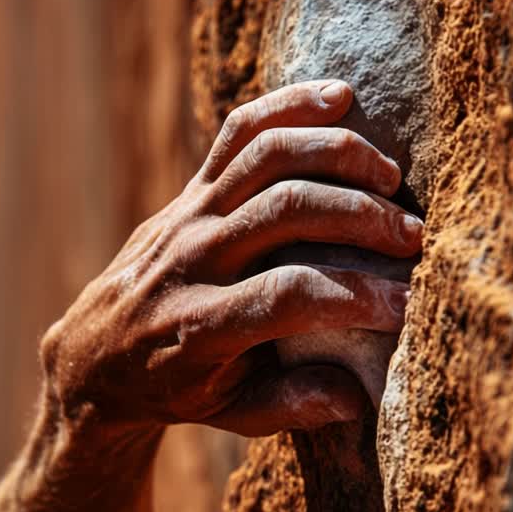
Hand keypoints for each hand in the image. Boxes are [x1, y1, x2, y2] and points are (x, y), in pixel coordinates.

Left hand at [41, 80, 422, 438]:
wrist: (97, 351)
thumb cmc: (177, 387)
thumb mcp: (229, 413)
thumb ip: (293, 404)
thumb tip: (358, 393)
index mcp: (201, 326)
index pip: (290, 295)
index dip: (356, 295)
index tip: (409, 305)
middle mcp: (193, 260)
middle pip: (286, 212)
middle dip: (361, 219)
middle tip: (414, 239)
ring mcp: (189, 214)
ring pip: (265, 157)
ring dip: (337, 155)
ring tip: (390, 178)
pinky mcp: (192, 187)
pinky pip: (238, 130)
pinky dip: (289, 104)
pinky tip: (341, 98)